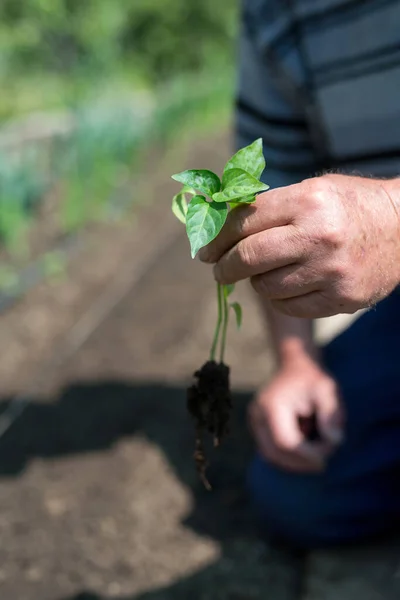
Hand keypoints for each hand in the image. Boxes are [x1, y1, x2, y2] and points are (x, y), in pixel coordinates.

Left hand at [199, 174, 399, 317]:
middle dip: (224, 267)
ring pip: (266, 287)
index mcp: (308, 201)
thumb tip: (218, 226)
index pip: (244, 222)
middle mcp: (318, 236)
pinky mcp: (342, 299)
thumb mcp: (312, 191)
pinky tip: (287, 285)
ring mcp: (331, 271)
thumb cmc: (349, 205)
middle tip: (219, 270)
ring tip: (266, 272)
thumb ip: (268, 207)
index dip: (217, 238)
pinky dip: (280, 298)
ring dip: (256, 282)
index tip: (205, 250)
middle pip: (249, 257)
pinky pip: (290, 307)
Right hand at [248, 357, 343, 471]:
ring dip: (294, 462)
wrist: (295, 366)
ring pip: (270, 455)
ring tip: (316, 456)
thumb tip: (335, 441)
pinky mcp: (257, 428)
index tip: (327, 458)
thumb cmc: (313, 378)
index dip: (306, 455)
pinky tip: (306, 452)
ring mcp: (254, 422)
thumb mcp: (328, 390)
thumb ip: (332, 414)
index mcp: (271, 405)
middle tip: (323, 463)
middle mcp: (257, 415)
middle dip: (300, 463)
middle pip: (273, 453)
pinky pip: (270, 450)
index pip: (285, 441)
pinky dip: (288, 456)